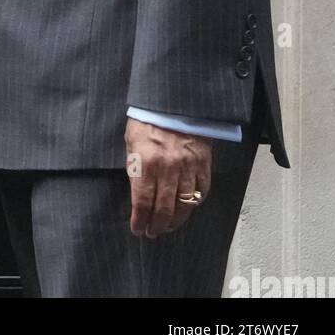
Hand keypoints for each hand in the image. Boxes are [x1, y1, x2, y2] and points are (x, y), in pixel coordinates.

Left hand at [125, 117, 212, 236]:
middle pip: (163, 209)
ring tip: (168, 226)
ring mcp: (187, 167)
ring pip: (184, 205)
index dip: (140, 220)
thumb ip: (135, 168)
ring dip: (175, 220)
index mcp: (145, 163)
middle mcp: (167, 169)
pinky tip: (186, 208)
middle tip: (152, 233)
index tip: (138, 229)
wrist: (172, 102)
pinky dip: (194, 204)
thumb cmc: (146, 121)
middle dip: (156, 226)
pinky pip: (201, 191)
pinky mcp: (203, 163)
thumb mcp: (131, 143)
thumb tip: (138, 194)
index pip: (142, 202)